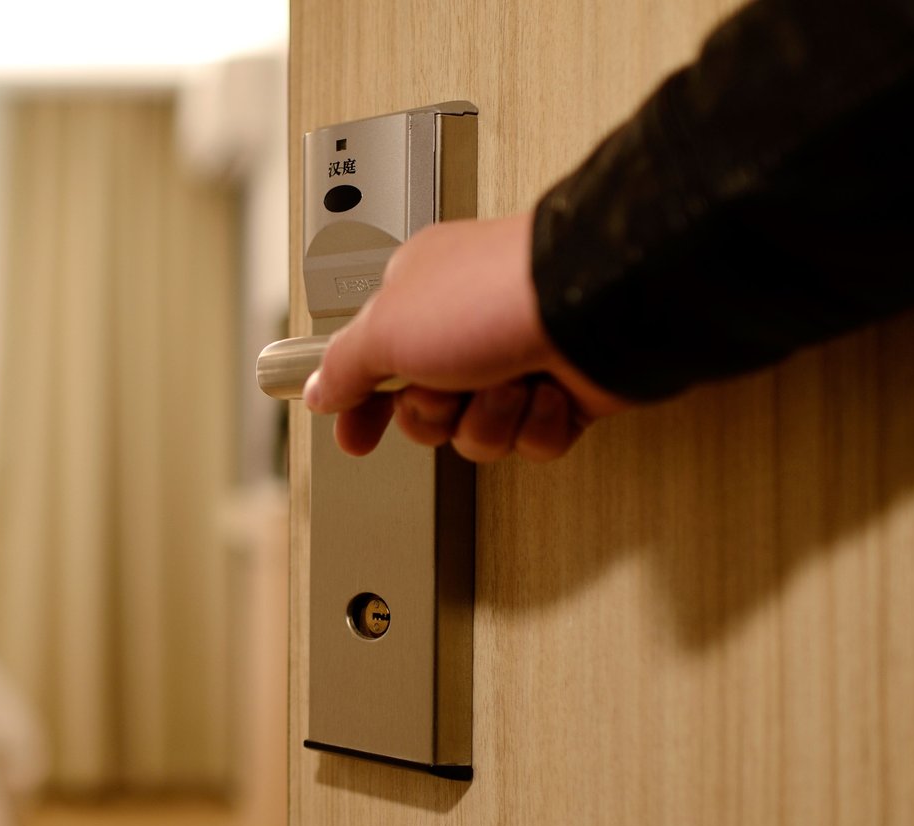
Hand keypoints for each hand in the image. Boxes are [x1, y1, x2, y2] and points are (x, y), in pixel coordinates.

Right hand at [302, 212, 628, 461]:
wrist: (596, 306)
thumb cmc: (492, 296)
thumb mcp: (384, 329)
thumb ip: (342, 366)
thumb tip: (317, 390)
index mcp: (419, 298)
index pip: (372, 364)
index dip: (360, 407)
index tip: (354, 437)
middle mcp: (466, 327)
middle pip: (424, 413)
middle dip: (436, 414)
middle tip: (448, 387)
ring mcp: (517, 358)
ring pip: (479, 433)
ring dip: (491, 418)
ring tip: (510, 381)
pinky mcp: (565, 391)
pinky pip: (533, 441)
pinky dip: (539, 424)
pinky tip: (548, 392)